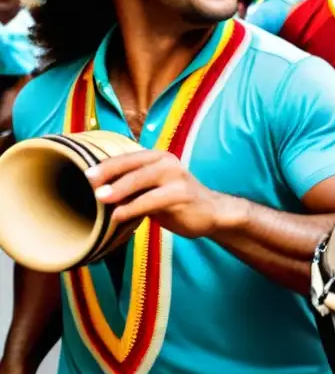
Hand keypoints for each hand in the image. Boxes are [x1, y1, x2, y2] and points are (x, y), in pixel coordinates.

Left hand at [87, 150, 238, 238]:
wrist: (210, 212)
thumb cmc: (175, 200)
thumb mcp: (152, 189)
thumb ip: (131, 186)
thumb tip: (96, 191)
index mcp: (158, 157)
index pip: (128, 157)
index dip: (106, 165)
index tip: (86, 174)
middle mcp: (168, 162)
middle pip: (133, 165)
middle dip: (110, 174)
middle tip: (90, 184)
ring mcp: (177, 177)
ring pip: (142, 180)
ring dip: (120, 189)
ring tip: (101, 198)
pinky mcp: (182, 195)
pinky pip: (152, 200)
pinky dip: (133, 208)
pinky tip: (118, 216)